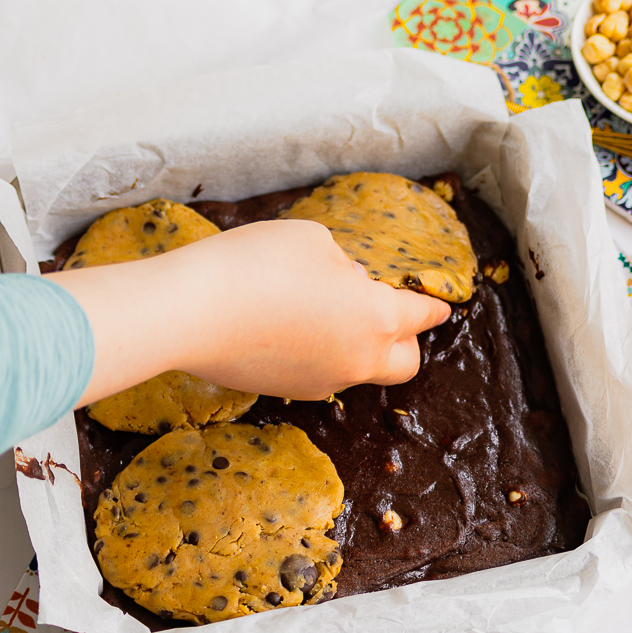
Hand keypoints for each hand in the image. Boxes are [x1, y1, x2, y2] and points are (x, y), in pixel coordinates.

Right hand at [47, 219, 449, 404]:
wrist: (191, 312)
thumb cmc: (257, 263)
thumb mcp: (313, 240)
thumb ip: (344, 264)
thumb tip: (348, 284)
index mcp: (376, 316)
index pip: (419, 315)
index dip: (432, 306)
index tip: (440, 305)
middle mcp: (358, 358)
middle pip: (405, 363)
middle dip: (405, 339)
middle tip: (386, 314)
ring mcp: (323, 382)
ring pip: (360, 370)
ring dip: (359, 346)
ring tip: (324, 312)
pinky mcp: (289, 392)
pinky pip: (323, 375)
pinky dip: (323, 355)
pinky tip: (291, 329)